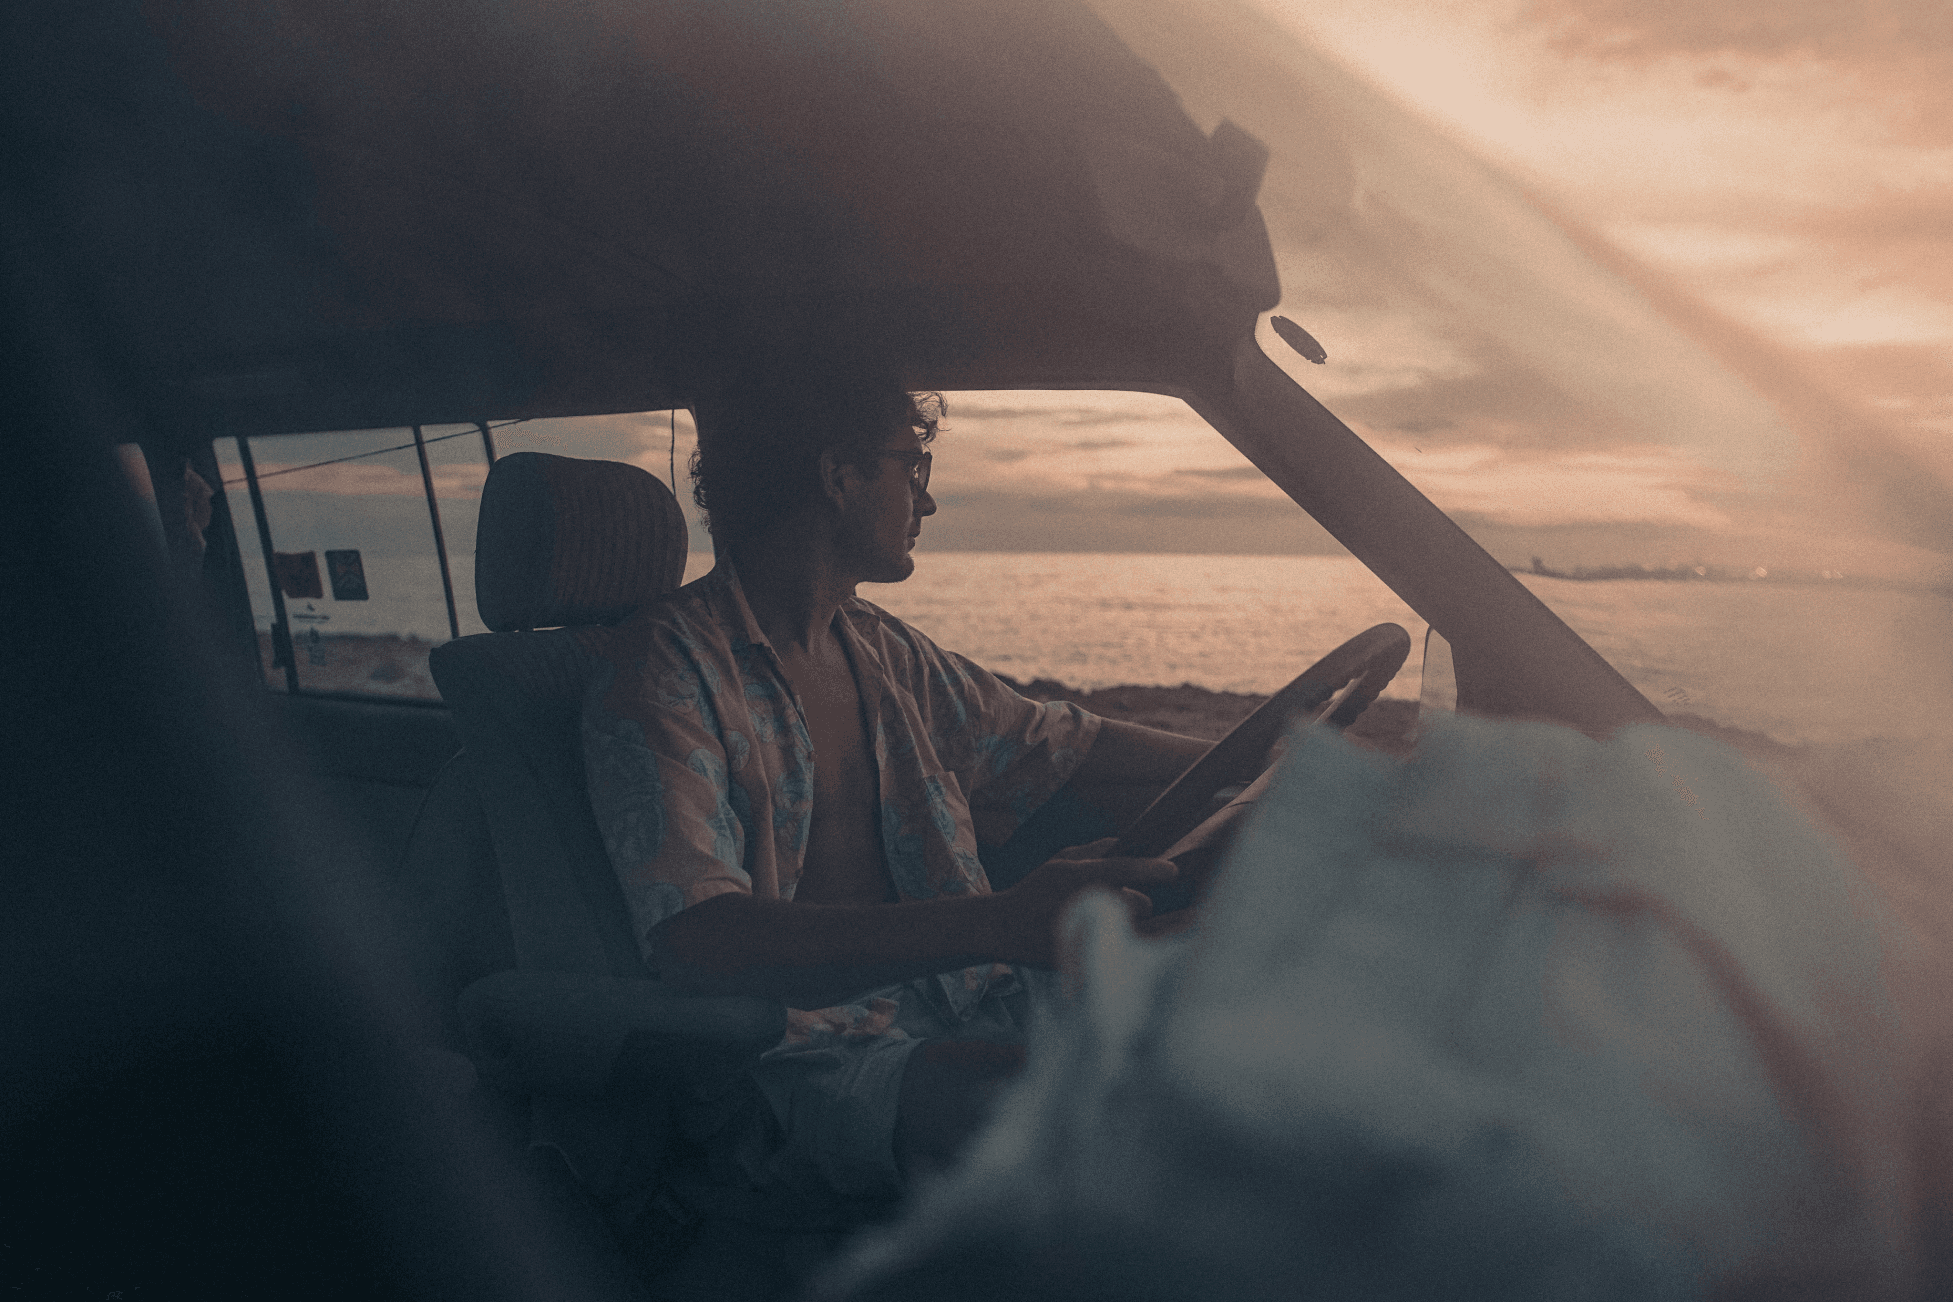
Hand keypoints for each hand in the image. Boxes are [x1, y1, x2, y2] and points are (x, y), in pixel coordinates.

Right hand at [995, 838, 1176, 967]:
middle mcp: (1089, 904)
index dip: (1152, 869)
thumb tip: (1122, 842)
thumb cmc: (1036, 890)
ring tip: (1130, 921)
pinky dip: (1132, 945)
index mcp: (1081, 877)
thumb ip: (1094, 850)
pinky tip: (1135, 944)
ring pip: (1138, 930)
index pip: (1124, 869)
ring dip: (1138, 924)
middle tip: (1131, 898)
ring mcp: (1091, 934)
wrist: (1007, 929)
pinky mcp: (1092, 958)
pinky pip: (1128, 951)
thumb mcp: (1061, 861)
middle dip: (1141, 901)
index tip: (1172, 870)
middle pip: (1142, 904)